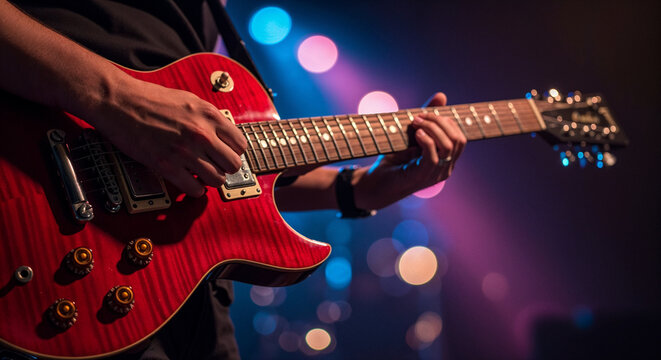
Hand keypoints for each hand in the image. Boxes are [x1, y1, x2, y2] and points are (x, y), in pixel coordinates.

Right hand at [87, 77, 246, 196]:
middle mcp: (201, 134)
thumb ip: (209, 118)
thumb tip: (223, 134)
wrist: (119, 101)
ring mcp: (185, 151)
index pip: (241, 145)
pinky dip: (195, 189)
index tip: (226, 154)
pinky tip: (189, 182)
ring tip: (202, 174)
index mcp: (209, 116)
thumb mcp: (189, 100)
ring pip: (217, 180)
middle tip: (216, 166)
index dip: (234, 152)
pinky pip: (194, 189)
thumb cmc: (149, 98)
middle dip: (226, 168)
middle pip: (233, 165)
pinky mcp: (167, 166)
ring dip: (211, 180)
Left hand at [354, 92, 466, 208]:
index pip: (460, 137)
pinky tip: (416, 134)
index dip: (446, 121)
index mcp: (446, 160)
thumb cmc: (393, 160)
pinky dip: (426, 140)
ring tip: (415, 123)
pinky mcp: (421, 177)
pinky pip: (433, 156)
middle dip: (440, 122)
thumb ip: (427, 118)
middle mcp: (445, 169)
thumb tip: (442, 95)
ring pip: (448, 146)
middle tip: (419, 116)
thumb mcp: (412, 136)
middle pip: (458, 140)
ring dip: (432, 128)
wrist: (374, 184)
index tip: (425, 113)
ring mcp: (435, 175)